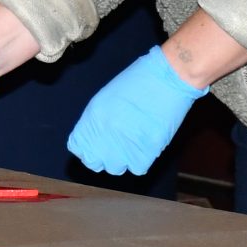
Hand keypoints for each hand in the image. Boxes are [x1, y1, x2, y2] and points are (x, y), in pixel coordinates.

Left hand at [66, 46, 205, 175]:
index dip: (87, 149)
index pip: (78, 147)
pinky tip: (145, 148)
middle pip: (95, 162)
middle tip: (116, 149)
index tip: (96, 147)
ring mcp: (125, 142)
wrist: (168, 77)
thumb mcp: (107, 96)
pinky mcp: (147, 149)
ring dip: (123, 160)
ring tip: (132, 146)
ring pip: (115, 168)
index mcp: (93, 117)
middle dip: (103, 157)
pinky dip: (141, 162)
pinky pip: (138, 168)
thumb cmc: (139, 81)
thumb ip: (97, 119)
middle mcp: (105, 132)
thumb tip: (95, 138)